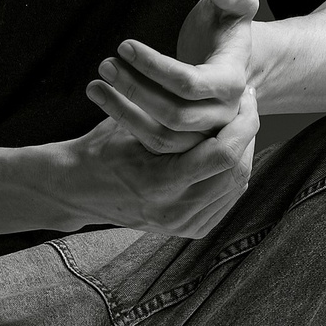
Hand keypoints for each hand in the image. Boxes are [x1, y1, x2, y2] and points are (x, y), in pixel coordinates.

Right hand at [52, 90, 259, 237]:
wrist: (78, 190)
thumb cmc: (101, 148)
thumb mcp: (132, 124)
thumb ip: (175, 116)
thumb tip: (220, 95)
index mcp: (161, 184)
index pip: (223, 154)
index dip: (241, 124)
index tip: (245, 97)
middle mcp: (176, 211)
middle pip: (236, 171)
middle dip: (247, 136)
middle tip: (247, 108)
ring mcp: (184, 225)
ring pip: (236, 186)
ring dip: (243, 152)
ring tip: (241, 125)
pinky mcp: (189, 230)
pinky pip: (226, 199)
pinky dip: (232, 173)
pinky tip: (230, 150)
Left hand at [85, 0, 261, 154]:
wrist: (230, 63)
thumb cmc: (225, 28)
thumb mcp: (235, 4)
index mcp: (232, 82)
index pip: (188, 83)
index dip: (153, 66)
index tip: (124, 46)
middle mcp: (223, 115)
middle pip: (173, 114)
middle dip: (134, 90)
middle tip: (105, 64)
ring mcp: (205, 134)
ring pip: (162, 136)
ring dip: (123, 112)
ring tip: (95, 85)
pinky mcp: (187, 143)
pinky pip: (154, 143)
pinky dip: (126, 124)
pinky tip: (105, 99)